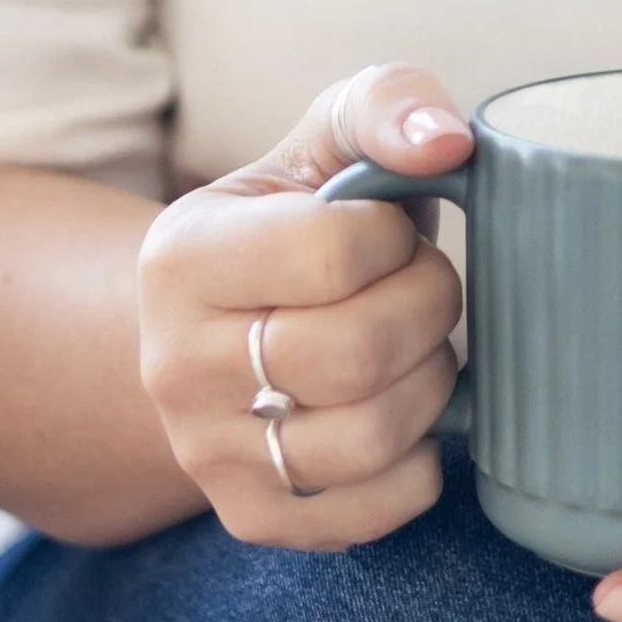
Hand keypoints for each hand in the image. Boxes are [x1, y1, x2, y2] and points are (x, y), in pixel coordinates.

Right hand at [137, 64, 472, 550]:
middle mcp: (173, 365)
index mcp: (183, 256)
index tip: (390, 232)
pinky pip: (373, 512)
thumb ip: (387, 105)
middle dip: (426, 310)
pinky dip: (421, 465)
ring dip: (430, 385)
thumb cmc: (299, 216)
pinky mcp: (251, 517)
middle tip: (422, 289)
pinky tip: (405, 414)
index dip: (395, 239)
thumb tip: (448, 142)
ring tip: (416, 347)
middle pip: (355, 355)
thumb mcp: (325, 137)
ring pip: (369, 439)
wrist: (224, 320)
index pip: (334, 253)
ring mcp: (205, 453)